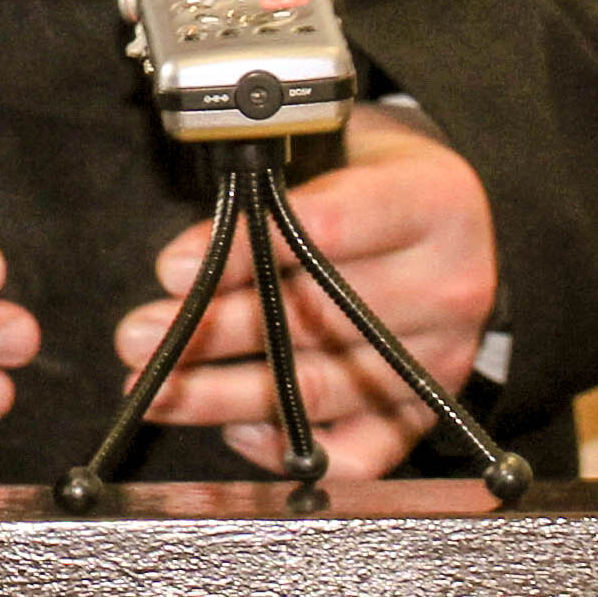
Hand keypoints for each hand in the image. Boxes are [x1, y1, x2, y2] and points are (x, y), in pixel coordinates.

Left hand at [110, 103, 497, 478]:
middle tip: (139, 335)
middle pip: (312, 318)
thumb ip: (279, 184)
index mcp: (433, 202)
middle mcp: (448, 284)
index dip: (241, 250)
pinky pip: (359, 450)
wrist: (458, 217)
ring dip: (223, 394)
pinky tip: (239, 429)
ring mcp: (440, 355)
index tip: (172, 268)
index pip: (324, 230)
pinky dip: (291, 445)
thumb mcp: (338, 146)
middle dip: (211, 330)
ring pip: (319, 387)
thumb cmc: (378, 176)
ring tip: (157, 388)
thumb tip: (190, 254)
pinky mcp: (426, 408)